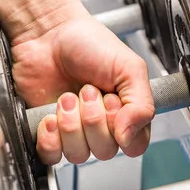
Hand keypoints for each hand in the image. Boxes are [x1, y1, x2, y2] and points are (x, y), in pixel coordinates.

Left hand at [10, 10, 154, 164]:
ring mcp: (74, 131)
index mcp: (126, 112)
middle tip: (86, 91)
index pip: (134, 145)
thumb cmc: (88, 43)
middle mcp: (102, 126)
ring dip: (70, 124)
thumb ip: (141, 104)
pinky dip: (49, 138)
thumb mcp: (129, 67)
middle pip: (105, 151)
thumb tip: (130, 138)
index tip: (112, 100)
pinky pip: (51, 156)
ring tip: (66, 96)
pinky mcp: (49, 133)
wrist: (48, 33)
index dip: (122, 128)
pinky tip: (49, 116)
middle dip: (92, 119)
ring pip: (78, 154)